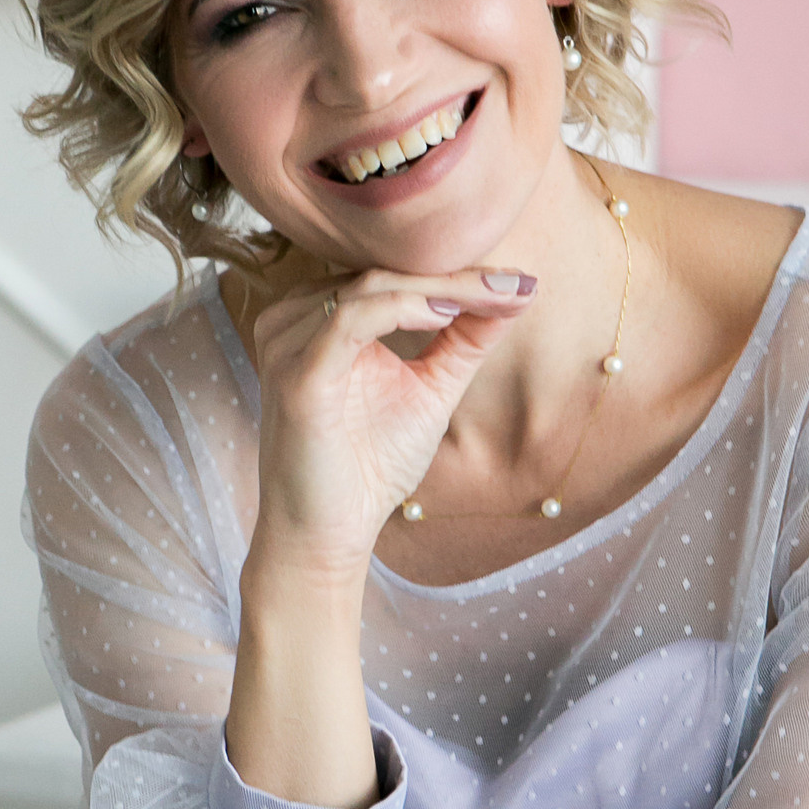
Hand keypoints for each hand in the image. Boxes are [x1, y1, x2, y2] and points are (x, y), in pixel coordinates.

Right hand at [248, 266, 535, 582]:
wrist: (326, 536)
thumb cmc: (368, 468)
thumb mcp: (430, 390)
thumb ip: (464, 341)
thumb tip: (518, 292)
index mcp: (319, 321)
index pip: (390, 276)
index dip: (455, 272)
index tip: (520, 281)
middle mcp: (295, 322)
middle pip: (381, 273)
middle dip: (455, 276)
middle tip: (516, 283)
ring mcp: (289, 345)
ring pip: (370, 288)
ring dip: (437, 289)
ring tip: (491, 297)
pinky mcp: (297, 374)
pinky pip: (351, 320)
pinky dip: (403, 310)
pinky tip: (447, 316)